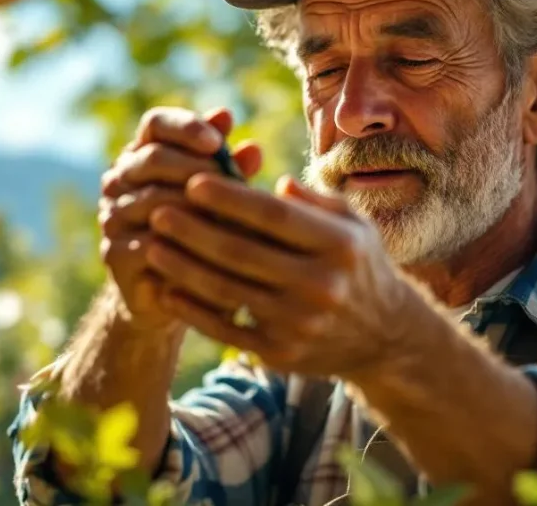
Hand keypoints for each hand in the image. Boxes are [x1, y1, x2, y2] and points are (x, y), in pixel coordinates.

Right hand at [99, 107, 261, 332]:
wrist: (172, 292)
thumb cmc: (202, 232)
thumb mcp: (219, 197)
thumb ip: (230, 171)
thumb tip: (254, 147)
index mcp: (142, 155)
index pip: (156, 124)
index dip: (186, 127)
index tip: (218, 142)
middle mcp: (118, 181)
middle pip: (153, 157)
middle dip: (197, 167)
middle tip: (233, 182)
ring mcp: (112, 216)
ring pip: (156, 201)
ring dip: (197, 208)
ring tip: (233, 217)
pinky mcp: (115, 253)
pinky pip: (151, 242)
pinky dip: (185, 245)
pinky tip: (217, 252)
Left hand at [144, 174, 429, 378]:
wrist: (384, 338)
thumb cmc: (358, 265)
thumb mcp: (353, 225)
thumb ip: (314, 202)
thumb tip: (273, 184)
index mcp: (339, 245)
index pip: (273, 217)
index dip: (229, 198)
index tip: (193, 182)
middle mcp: (321, 286)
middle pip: (242, 252)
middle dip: (193, 230)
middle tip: (158, 210)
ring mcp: (299, 324)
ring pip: (226, 290)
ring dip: (182, 267)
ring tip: (152, 245)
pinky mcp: (280, 354)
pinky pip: (226, 329)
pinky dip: (193, 310)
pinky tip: (166, 289)